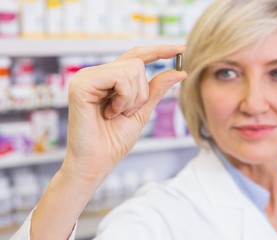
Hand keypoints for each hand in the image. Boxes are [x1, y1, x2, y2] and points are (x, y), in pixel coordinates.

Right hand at [62, 45, 186, 183]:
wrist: (97, 163)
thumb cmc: (114, 141)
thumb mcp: (142, 111)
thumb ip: (156, 89)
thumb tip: (180, 71)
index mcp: (107, 79)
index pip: (136, 56)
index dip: (158, 50)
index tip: (182, 47)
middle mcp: (95, 73)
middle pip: (137, 64)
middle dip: (141, 93)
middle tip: (125, 113)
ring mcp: (86, 77)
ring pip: (131, 69)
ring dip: (133, 98)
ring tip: (114, 114)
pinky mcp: (81, 84)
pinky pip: (119, 77)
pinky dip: (123, 99)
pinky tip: (108, 113)